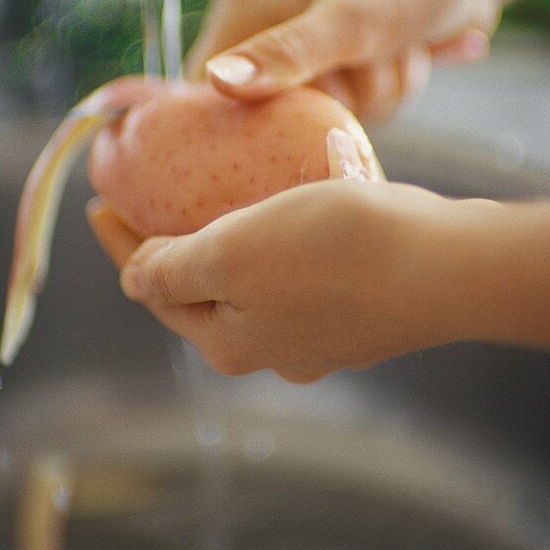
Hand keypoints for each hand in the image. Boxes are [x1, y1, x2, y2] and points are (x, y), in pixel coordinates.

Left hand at [88, 180, 481, 381]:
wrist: (448, 266)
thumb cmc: (334, 251)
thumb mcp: (231, 254)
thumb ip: (172, 270)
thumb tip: (133, 279)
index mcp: (229, 343)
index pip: (154, 289)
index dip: (122, 244)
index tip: (101, 200)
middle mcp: (272, 353)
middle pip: (202, 292)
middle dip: (173, 247)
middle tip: (151, 196)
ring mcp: (321, 338)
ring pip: (256, 283)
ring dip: (231, 242)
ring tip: (219, 195)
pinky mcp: (362, 314)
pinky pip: (301, 273)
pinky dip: (281, 240)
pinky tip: (292, 205)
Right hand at [186, 0, 495, 119]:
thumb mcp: (346, 21)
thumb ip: (283, 55)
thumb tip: (216, 84)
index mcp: (243, 16)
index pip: (207, 98)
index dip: (247, 122)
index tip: (300, 113)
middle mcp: (268, 35)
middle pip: (276, 119)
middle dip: (340, 101)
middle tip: (368, 56)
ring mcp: (310, 55)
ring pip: (327, 120)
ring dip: (377, 95)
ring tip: (395, 48)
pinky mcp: (347, 68)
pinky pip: (358, 114)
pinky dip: (391, 92)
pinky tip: (410, 52)